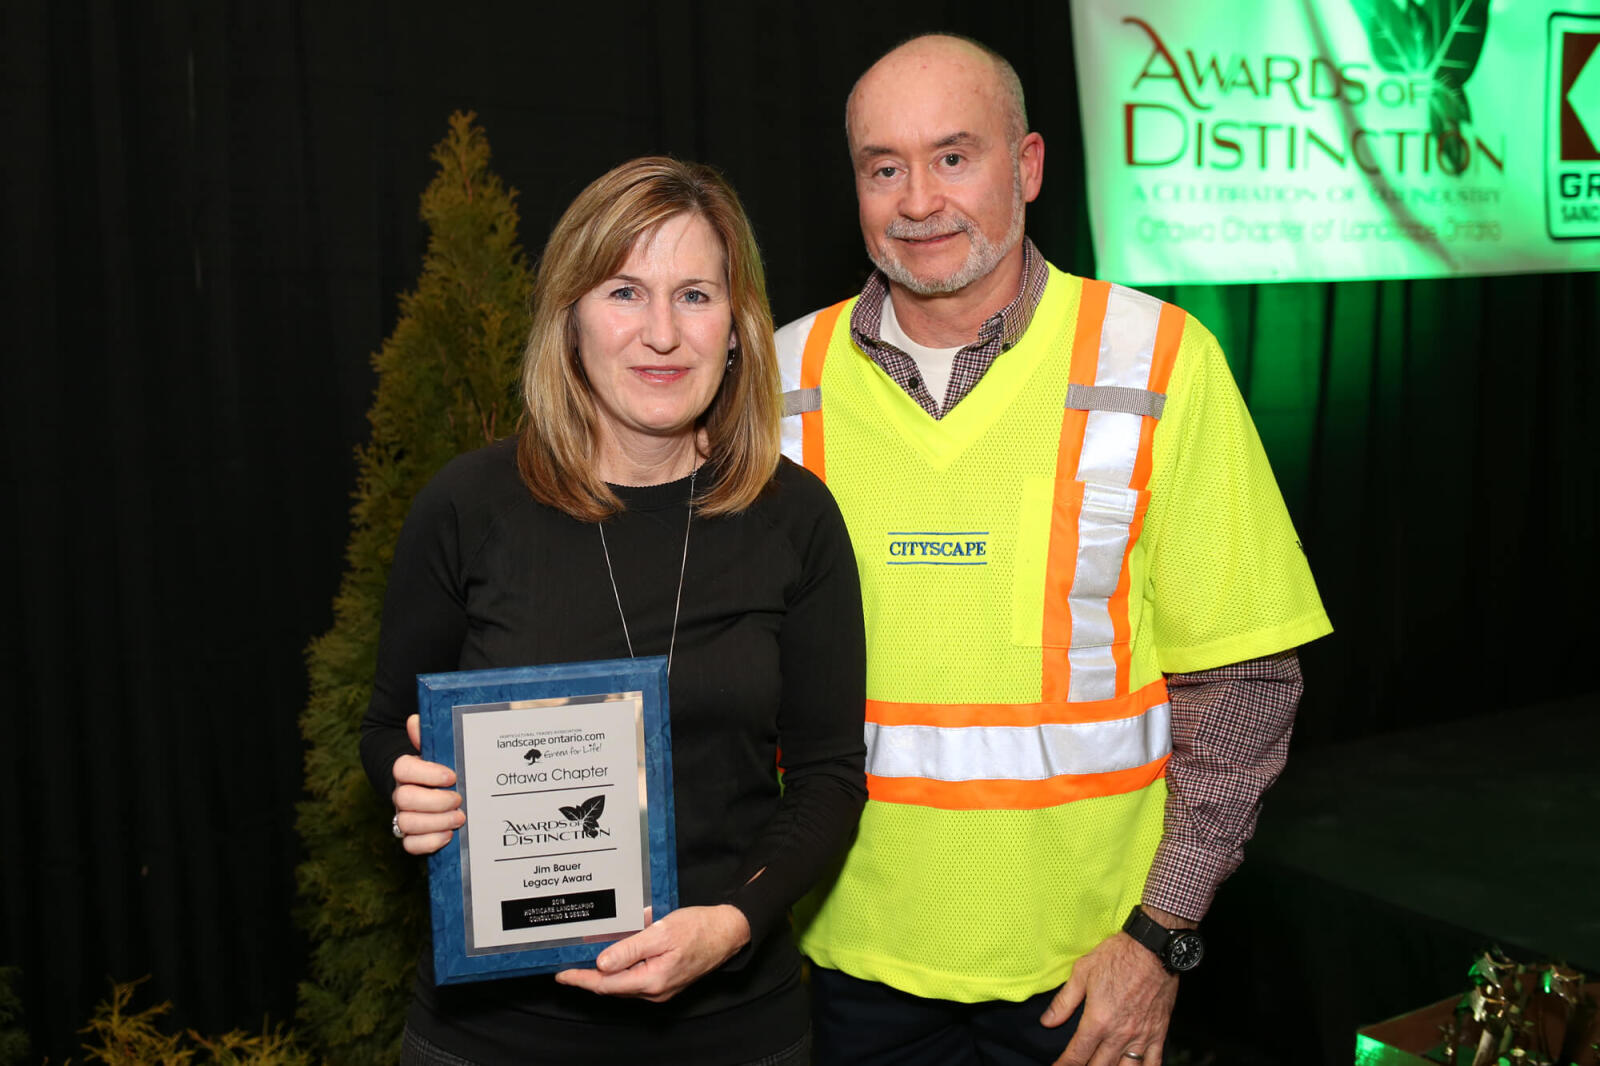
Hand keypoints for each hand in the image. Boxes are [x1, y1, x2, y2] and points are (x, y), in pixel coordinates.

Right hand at [391, 713, 463, 855]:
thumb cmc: (439, 766)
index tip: (451, 776)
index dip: (426, 773)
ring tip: (460, 817)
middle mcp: (401, 793)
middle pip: (404, 799)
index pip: (403, 768)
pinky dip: (429, 842)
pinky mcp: (411, 836)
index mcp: (406, 770)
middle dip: (435, 801)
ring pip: (406, 823)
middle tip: (458, 799)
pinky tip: (448, 835)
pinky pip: (410, 845)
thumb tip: (415, 720)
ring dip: (436, 822)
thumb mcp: (437, 749)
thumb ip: (427, 736)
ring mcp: (404, 815)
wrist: (433, 788)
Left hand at [553, 905, 750, 1001]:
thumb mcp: (661, 933)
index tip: (561, 975)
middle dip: (589, 977)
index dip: (582, 979)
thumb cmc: (698, 928)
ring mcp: (662, 988)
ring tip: (585, 960)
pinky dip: (620, 971)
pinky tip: (613, 959)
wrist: (727, 932)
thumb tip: (602, 963)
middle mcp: (655, 991)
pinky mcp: (666, 981)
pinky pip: (636, 979)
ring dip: (604, 974)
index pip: (607, 984)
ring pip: (624, 984)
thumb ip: (631, 949)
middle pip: (613, 988)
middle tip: (567, 965)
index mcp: (652, 980)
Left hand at [1040, 930, 1178, 1065]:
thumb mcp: (1082, 972)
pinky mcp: (1159, 1032)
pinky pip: (1153, 1062)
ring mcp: (1141, 1035)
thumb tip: (1047, 1021)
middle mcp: (1119, 1033)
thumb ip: (1064, 1001)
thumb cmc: (1117, 956)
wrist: (1153, 947)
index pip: (1077, 1055)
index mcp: (1098, 1020)